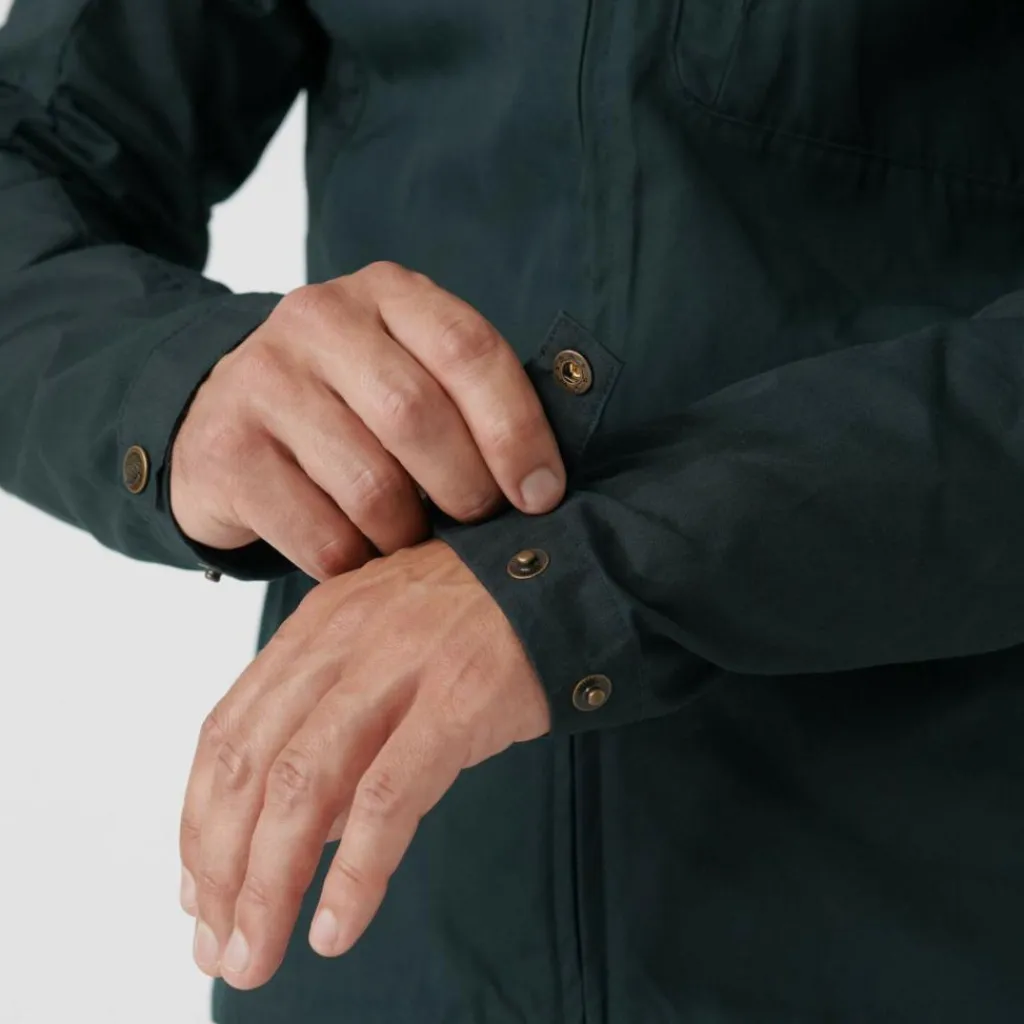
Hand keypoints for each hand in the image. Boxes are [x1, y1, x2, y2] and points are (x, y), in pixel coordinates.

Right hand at [171, 262, 564, 580]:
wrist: (219, 414)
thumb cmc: (346, 403)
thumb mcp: (407, 368)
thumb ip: (466, 398)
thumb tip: (542, 482)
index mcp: (386, 293)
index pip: (468, 350)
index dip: (517, 429)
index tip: (542, 492)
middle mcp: (318, 320)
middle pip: (416, 416)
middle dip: (465, 488)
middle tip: (476, 521)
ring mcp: (262, 380)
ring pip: (370, 486)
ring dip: (407, 535)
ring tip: (411, 539)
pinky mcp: (227, 452)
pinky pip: (321, 536)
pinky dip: (356, 563)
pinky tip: (360, 554)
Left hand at [178, 539, 550, 987]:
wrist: (564, 577)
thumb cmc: (473, 623)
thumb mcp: (382, 646)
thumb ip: (333, 722)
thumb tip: (303, 830)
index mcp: (315, 629)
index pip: (227, 733)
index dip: (199, 821)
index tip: (198, 891)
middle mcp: (341, 642)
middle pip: (250, 768)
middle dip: (220, 869)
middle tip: (215, 945)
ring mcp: (398, 668)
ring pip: (304, 788)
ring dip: (268, 885)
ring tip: (255, 955)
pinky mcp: (457, 701)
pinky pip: (389, 799)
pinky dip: (356, 873)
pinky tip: (336, 927)